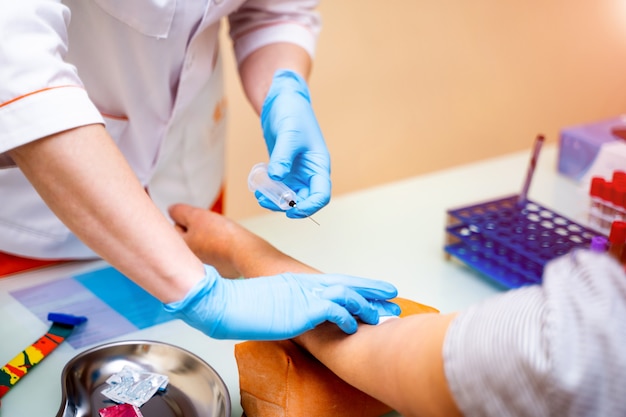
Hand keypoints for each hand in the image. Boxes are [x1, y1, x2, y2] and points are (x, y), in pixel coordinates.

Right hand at [164, 265, 399, 339]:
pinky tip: (353, 327)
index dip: (355, 285)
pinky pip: (333, 310)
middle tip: (391, 293)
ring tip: (380, 315)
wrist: (221, 302)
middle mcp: (303, 284)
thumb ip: (284, 307)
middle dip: (371, 288)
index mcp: (296, 282)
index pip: (332, 281)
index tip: (371, 290)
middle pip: (345, 282)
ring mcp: (303, 294)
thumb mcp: (266, 305)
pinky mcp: (301, 307)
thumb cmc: (237, 307)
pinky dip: (346, 318)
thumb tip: (293, 317)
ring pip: (345, 294)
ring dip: (365, 305)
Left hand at [169, 204, 240, 277]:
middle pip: (188, 239)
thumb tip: (171, 211)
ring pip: (202, 246)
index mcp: (180, 249)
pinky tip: (227, 246)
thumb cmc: (222, 235)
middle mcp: (189, 262)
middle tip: (209, 226)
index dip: (187, 218)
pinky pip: (215, 255)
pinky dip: (219, 249)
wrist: (246, 253)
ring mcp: (205, 269)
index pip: (174, 228)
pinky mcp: (219, 271)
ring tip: (220, 235)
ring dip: (207, 239)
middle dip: (195, 230)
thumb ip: (180, 212)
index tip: (198, 218)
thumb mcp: (197, 216)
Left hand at [260, 69, 329, 217]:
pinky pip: (279, 188)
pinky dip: (270, 192)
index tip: (291, 210)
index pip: (321, 194)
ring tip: (260, 196)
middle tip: (268, 202)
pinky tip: (259, 189)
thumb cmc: (292, 113)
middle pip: (305, 200)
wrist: (282, 100)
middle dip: (288, 206)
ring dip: (276, 201)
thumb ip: (283, 157)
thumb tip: (277, 178)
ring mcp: (297, 172)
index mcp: (319, 165)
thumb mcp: (288, 134)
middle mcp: (310, 172)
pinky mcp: (285, 169)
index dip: (309, 207)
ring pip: (291, 196)